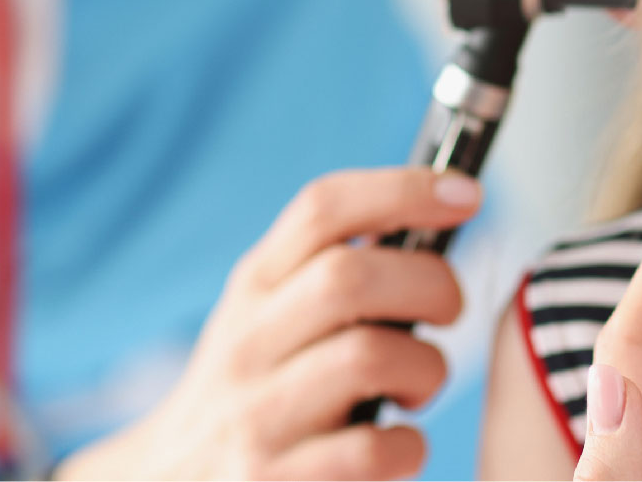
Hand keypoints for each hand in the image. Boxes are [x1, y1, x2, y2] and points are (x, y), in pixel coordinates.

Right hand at [54, 169, 479, 479]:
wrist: (174, 481)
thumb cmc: (257, 390)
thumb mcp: (269, 315)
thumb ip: (329, 270)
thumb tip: (436, 214)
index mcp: (255, 285)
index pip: (322, 208)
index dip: (403, 189)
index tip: (466, 193)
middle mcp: (246, 341)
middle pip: (351, 276)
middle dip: (431, 284)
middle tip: (449, 312)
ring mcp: (254, 414)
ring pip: (369, 356)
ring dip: (426, 368)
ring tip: (419, 387)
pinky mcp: (269, 479)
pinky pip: (371, 449)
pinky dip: (408, 446)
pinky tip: (399, 446)